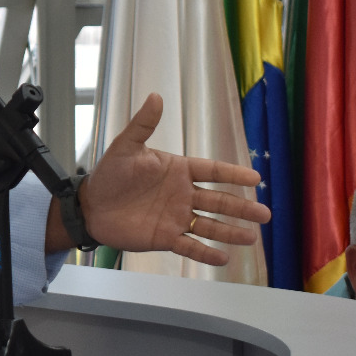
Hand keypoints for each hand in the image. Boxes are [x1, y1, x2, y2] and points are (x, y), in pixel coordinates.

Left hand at [75, 93, 268, 267]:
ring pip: (210, 225)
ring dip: (230, 232)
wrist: (90, 205)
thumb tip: (156, 96)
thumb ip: (143, 124)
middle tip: (265, 214)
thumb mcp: (125, 146)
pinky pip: (190, 246)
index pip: (213, 171)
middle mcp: (182, 194)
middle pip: (219, 201)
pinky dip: (206, 253)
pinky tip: (224, 259)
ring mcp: (176, 217)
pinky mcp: (165, 237)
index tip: (255, 179)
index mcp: (178, 170)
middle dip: (242, 208)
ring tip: (252, 237)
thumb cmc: (109, 174)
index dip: (234, 175)